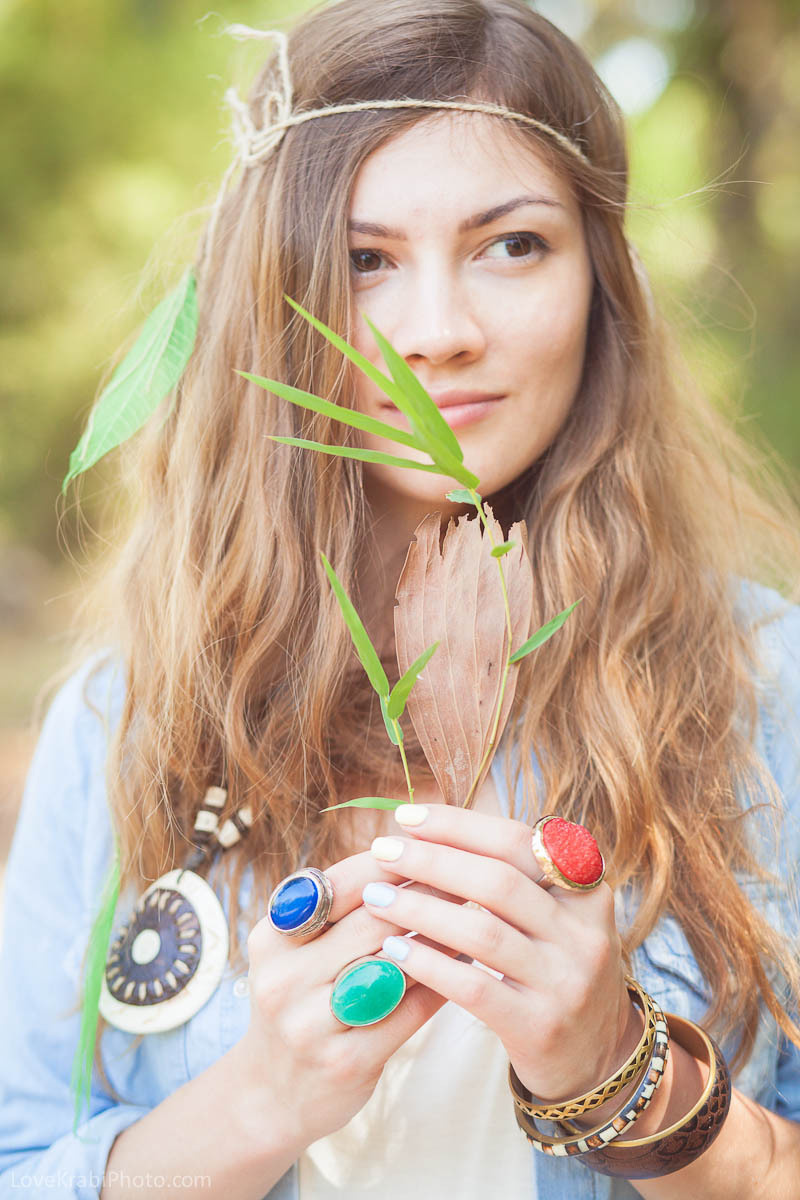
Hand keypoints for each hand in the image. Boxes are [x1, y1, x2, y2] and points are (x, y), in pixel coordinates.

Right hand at [241, 848, 462, 1148]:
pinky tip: (468, 966)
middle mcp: (284, 978)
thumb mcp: (297, 949)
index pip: (338, 883)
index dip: (390, 862)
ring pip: (393, 965)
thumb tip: (410, 852)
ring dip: (440, 936)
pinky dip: (443, 983)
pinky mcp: (345, 1062)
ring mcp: (311, 1024)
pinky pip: (408, 1012)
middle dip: (425, 895)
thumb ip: (340, 907)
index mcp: (272, 937)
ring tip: (477, 914)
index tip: (433, 845)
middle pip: (371, 921)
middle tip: (469, 876)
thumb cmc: (300, 1001)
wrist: (270, 1094)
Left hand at [363, 802, 634, 1104]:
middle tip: (382, 851)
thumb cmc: (555, 970)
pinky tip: (394, 951)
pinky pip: (475, 987)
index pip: (518, 841)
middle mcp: (584, 932)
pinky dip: (429, 964)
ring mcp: (567, 982)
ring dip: (420, 910)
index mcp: (587, 890)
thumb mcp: (555, 917)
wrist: (597, 1059)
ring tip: (376, 897)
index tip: (407, 817)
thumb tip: (431, 831)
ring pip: (482, 932)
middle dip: (432, 860)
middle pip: (499, 881)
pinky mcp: (541, 1027)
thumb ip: (511, 876)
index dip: (459, 825)